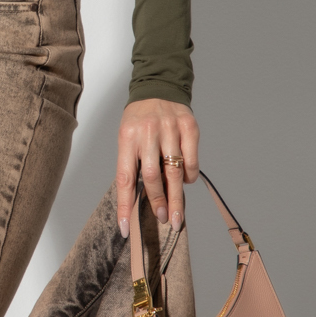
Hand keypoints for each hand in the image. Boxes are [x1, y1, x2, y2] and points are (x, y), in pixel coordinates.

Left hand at [116, 98, 199, 236]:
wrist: (158, 87)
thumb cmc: (139, 120)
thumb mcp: (128, 138)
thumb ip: (134, 164)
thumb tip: (141, 200)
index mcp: (127, 138)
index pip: (124, 179)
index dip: (124, 207)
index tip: (126, 229)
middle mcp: (147, 132)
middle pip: (153, 177)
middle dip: (158, 203)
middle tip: (164, 220)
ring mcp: (169, 128)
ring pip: (174, 172)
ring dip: (176, 197)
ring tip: (177, 215)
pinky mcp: (189, 126)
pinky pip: (190, 160)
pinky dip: (189, 175)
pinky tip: (185, 181)